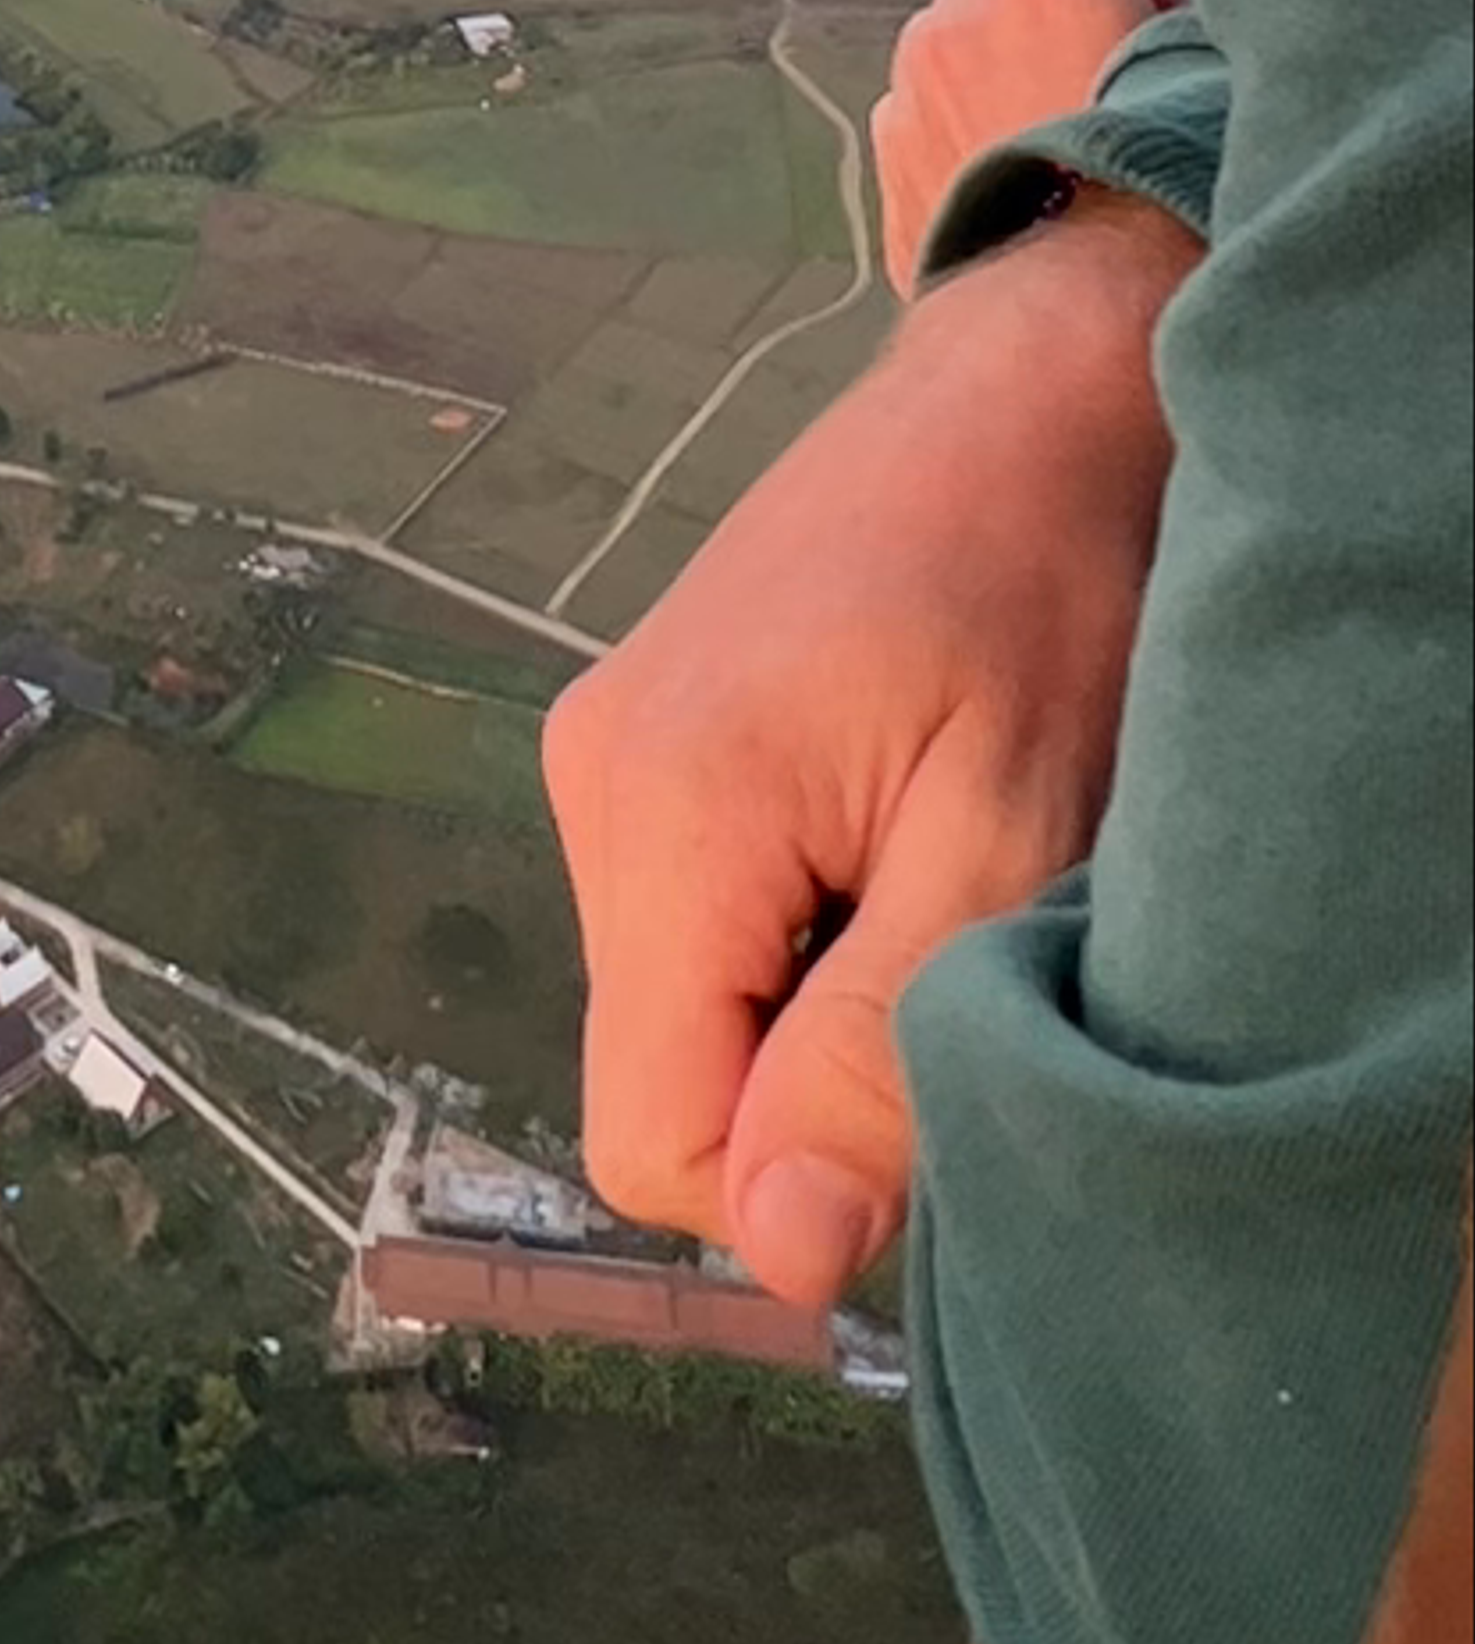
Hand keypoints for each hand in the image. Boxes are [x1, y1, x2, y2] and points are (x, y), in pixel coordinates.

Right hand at [542, 187, 1183, 1305]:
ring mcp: (606, 751)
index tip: (933, 1066)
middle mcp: (592, 783)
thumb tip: (777, 1255)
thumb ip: (876, 1050)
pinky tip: (896, 818)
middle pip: (663, 1076)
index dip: (803, 1168)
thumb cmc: (1051, 593)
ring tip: (940, 859)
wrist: (1032, 388)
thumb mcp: (1008, 840)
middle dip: (812, 1077)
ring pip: (684, 1005)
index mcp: (664, 812)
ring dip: (814, 996)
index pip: (654, 1141)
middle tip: (960, 946)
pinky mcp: (641, 737)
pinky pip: (693, 921)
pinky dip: (798, 924)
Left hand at [873, 0, 1190, 293]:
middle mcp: (959, 20)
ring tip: (1073, 152)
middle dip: (1049, 5)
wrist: (1085, 345)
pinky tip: (1030, 196)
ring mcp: (909, 96)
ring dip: (1002, 71)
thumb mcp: (1221, 86)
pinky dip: (966, 135)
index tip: (1154, 13)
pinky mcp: (890, 172)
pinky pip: (924, 117)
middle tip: (1117, 80)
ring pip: (953, 44)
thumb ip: (1178, 17)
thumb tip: (1160, 11)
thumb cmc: (1178, 217)